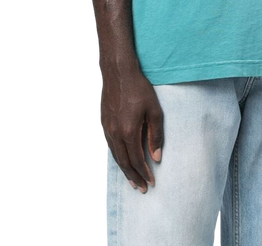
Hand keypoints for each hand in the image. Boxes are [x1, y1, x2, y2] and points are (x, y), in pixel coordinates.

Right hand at [99, 67, 163, 193]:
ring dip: (124, 170)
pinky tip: (122, 160)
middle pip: (124, 162)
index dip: (145, 173)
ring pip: (115, 156)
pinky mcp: (104, 122)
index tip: (152, 182)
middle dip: (134, 177)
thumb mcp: (155, 111)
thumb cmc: (140, 89)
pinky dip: (117, 157)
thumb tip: (157, 157)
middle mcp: (115, 133)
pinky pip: (110, 146)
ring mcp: (107, 128)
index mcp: (129, 132)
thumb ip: (156, 135)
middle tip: (142, 189)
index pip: (137, 160)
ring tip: (132, 180)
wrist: (119, 72)